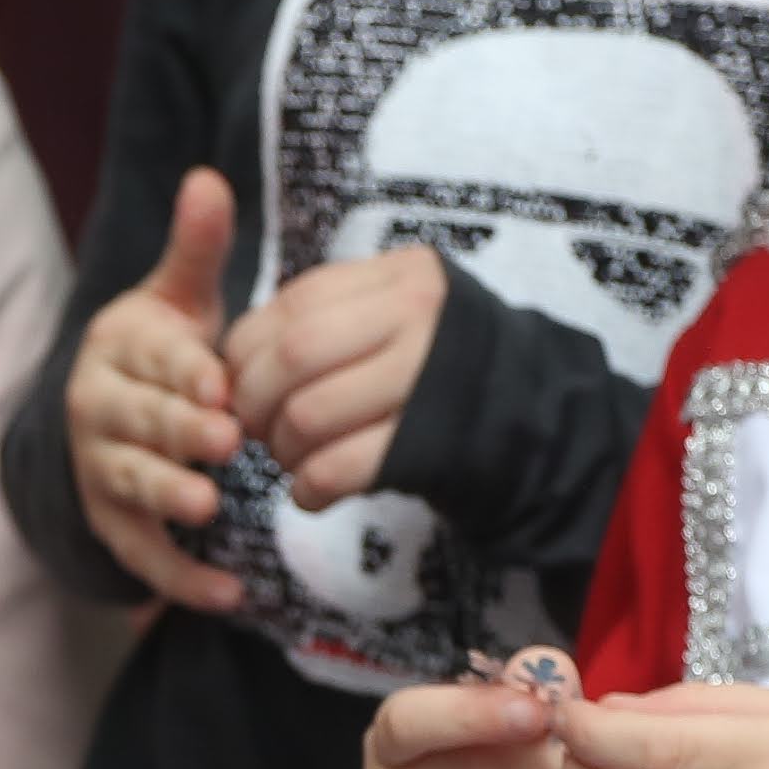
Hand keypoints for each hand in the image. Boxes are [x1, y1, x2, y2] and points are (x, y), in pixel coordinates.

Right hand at [64, 168, 250, 614]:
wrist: (113, 413)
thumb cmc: (165, 351)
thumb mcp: (178, 298)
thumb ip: (197, 248)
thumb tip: (209, 179)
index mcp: (116, 349)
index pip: (151, 359)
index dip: (184, 372)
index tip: (219, 381)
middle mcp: (96, 410)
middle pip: (137, 423)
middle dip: (177, 432)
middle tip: (224, 440)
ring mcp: (101, 470)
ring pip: (130, 485)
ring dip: (166, 496)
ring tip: (206, 504)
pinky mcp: (114, 524)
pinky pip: (142, 555)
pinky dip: (181, 579)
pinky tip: (229, 593)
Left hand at [226, 244, 445, 511]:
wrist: (535, 419)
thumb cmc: (439, 370)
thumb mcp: (396, 315)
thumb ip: (327, 320)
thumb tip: (234, 361)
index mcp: (400, 276)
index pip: (293, 304)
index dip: (248, 350)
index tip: (243, 381)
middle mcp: (418, 316)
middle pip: (293, 357)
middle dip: (254, 402)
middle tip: (257, 429)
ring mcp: (426, 380)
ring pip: (309, 415)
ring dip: (281, 449)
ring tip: (290, 459)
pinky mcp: (428, 445)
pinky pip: (338, 469)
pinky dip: (308, 489)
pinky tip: (312, 492)